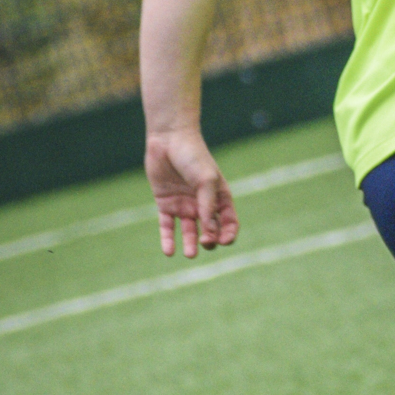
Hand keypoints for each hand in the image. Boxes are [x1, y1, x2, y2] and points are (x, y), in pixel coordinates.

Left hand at [145, 129, 238, 257]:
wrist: (169, 140)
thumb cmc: (193, 156)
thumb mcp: (206, 180)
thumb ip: (207, 205)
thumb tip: (208, 230)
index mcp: (219, 197)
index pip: (228, 222)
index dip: (229, 234)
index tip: (224, 241)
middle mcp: (203, 204)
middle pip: (210, 230)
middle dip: (210, 239)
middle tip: (204, 241)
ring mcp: (184, 205)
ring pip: (189, 231)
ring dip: (191, 244)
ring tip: (190, 254)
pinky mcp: (166, 204)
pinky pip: (167, 226)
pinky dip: (168, 240)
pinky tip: (169, 252)